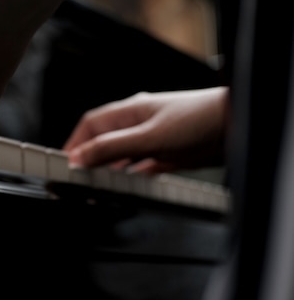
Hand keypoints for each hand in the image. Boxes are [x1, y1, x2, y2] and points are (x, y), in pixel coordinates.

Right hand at [63, 86, 228, 172]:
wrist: (236, 124)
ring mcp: (152, 139)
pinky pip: (140, 167)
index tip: (64, 164)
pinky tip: (125, 187)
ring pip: (120, 156)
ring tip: (95, 187)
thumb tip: (81, 156)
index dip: (74, 144)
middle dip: (88, 159)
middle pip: (103, 142)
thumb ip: (113, 147)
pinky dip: (129, 177)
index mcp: (129, 111)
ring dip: (107, 170)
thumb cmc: (198, 118)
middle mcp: (138, 124)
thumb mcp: (149, 136)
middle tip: (76, 180)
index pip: (91, 126)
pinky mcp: (167, 154)